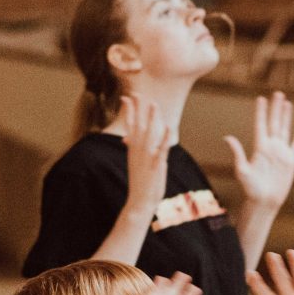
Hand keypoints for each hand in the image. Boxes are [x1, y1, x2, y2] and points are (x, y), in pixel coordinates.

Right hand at [117, 95, 170, 218]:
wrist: (139, 201)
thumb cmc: (140, 183)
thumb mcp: (135, 163)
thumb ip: (134, 149)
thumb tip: (128, 140)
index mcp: (133, 149)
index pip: (129, 126)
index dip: (128, 111)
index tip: (126, 97)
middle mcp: (137, 151)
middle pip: (137, 125)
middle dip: (137, 109)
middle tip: (137, 93)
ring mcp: (146, 157)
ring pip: (148, 134)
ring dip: (151, 119)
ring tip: (154, 105)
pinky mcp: (156, 165)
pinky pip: (160, 149)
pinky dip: (163, 138)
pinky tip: (167, 128)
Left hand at [226, 92, 293, 207]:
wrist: (264, 201)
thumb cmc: (251, 189)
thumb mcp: (242, 171)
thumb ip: (237, 153)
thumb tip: (227, 138)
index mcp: (259, 147)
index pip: (260, 125)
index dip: (261, 112)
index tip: (261, 98)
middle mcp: (270, 147)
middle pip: (273, 123)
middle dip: (275, 108)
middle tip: (277, 93)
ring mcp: (281, 153)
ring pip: (284, 129)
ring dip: (286, 116)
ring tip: (287, 103)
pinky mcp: (291, 160)